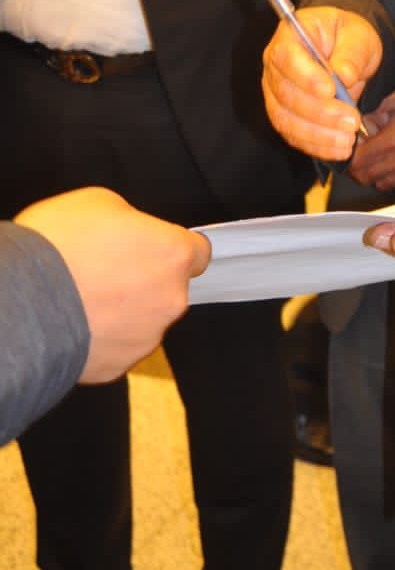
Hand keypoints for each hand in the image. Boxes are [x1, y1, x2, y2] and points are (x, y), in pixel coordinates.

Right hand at [15, 187, 210, 381]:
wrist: (20, 303)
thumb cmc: (58, 245)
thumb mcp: (98, 202)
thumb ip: (131, 221)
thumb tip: (130, 234)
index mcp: (173, 254)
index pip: (198, 252)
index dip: (173, 248)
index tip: (155, 248)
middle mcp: (170, 299)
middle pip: (169, 288)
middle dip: (144, 280)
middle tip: (105, 271)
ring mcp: (146, 338)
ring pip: (144, 320)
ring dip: (124, 311)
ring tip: (84, 298)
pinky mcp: (119, 367)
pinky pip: (118, 347)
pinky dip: (102, 338)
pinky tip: (76, 323)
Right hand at [262, 6, 378, 161]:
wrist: (347, 52)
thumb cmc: (348, 38)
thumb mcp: (358, 36)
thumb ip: (352, 53)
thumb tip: (344, 76)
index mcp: (289, 36)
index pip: (287, 57)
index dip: (306, 76)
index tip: (331, 90)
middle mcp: (275, 66)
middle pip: (286, 94)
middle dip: (320, 112)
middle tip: (352, 120)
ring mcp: (275, 93)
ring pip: (287, 120)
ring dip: (318, 135)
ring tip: (349, 139)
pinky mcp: (285, 115)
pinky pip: (294, 136)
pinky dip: (317, 146)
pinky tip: (340, 150)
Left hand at [349, 84, 394, 190]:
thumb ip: (381, 110)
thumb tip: (365, 123)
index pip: (359, 159)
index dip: (351, 156)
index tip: (353, 150)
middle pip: (366, 176)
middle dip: (360, 167)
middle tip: (362, 156)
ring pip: (380, 184)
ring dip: (376, 174)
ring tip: (383, 159)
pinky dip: (394, 179)